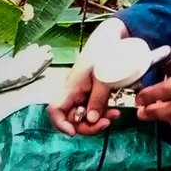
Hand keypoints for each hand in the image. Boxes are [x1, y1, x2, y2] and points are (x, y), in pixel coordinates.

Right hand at [47, 18, 128, 135]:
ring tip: (115, 114)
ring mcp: (83, 95)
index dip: (60, 124)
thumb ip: (98, 99)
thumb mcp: (104, 76)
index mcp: (71, 87)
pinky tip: (115, 110)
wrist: (114, 37)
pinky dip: (103, 114)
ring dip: (98, 122)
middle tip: (107, 122)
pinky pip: (94, 111)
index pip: (55, 110)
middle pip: (72, 119)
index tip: (74, 132)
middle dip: (88, 127)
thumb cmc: (106, 52)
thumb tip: (90, 120)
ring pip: (84, 118)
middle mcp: (74, 93)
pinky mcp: (93, 95)